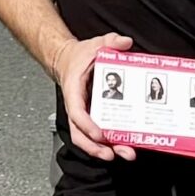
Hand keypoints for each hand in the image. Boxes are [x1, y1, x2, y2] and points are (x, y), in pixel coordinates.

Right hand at [56, 32, 135, 163]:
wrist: (69, 61)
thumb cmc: (80, 57)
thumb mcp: (96, 44)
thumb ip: (111, 41)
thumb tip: (125, 43)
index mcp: (74, 91)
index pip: (76, 113)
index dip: (87, 126)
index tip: (100, 134)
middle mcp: (77, 107)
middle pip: (81, 135)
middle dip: (97, 147)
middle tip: (114, 153)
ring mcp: (84, 115)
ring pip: (88, 139)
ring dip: (104, 150)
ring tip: (123, 154)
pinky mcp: (93, 118)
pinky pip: (97, 135)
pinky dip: (109, 143)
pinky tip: (124, 147)